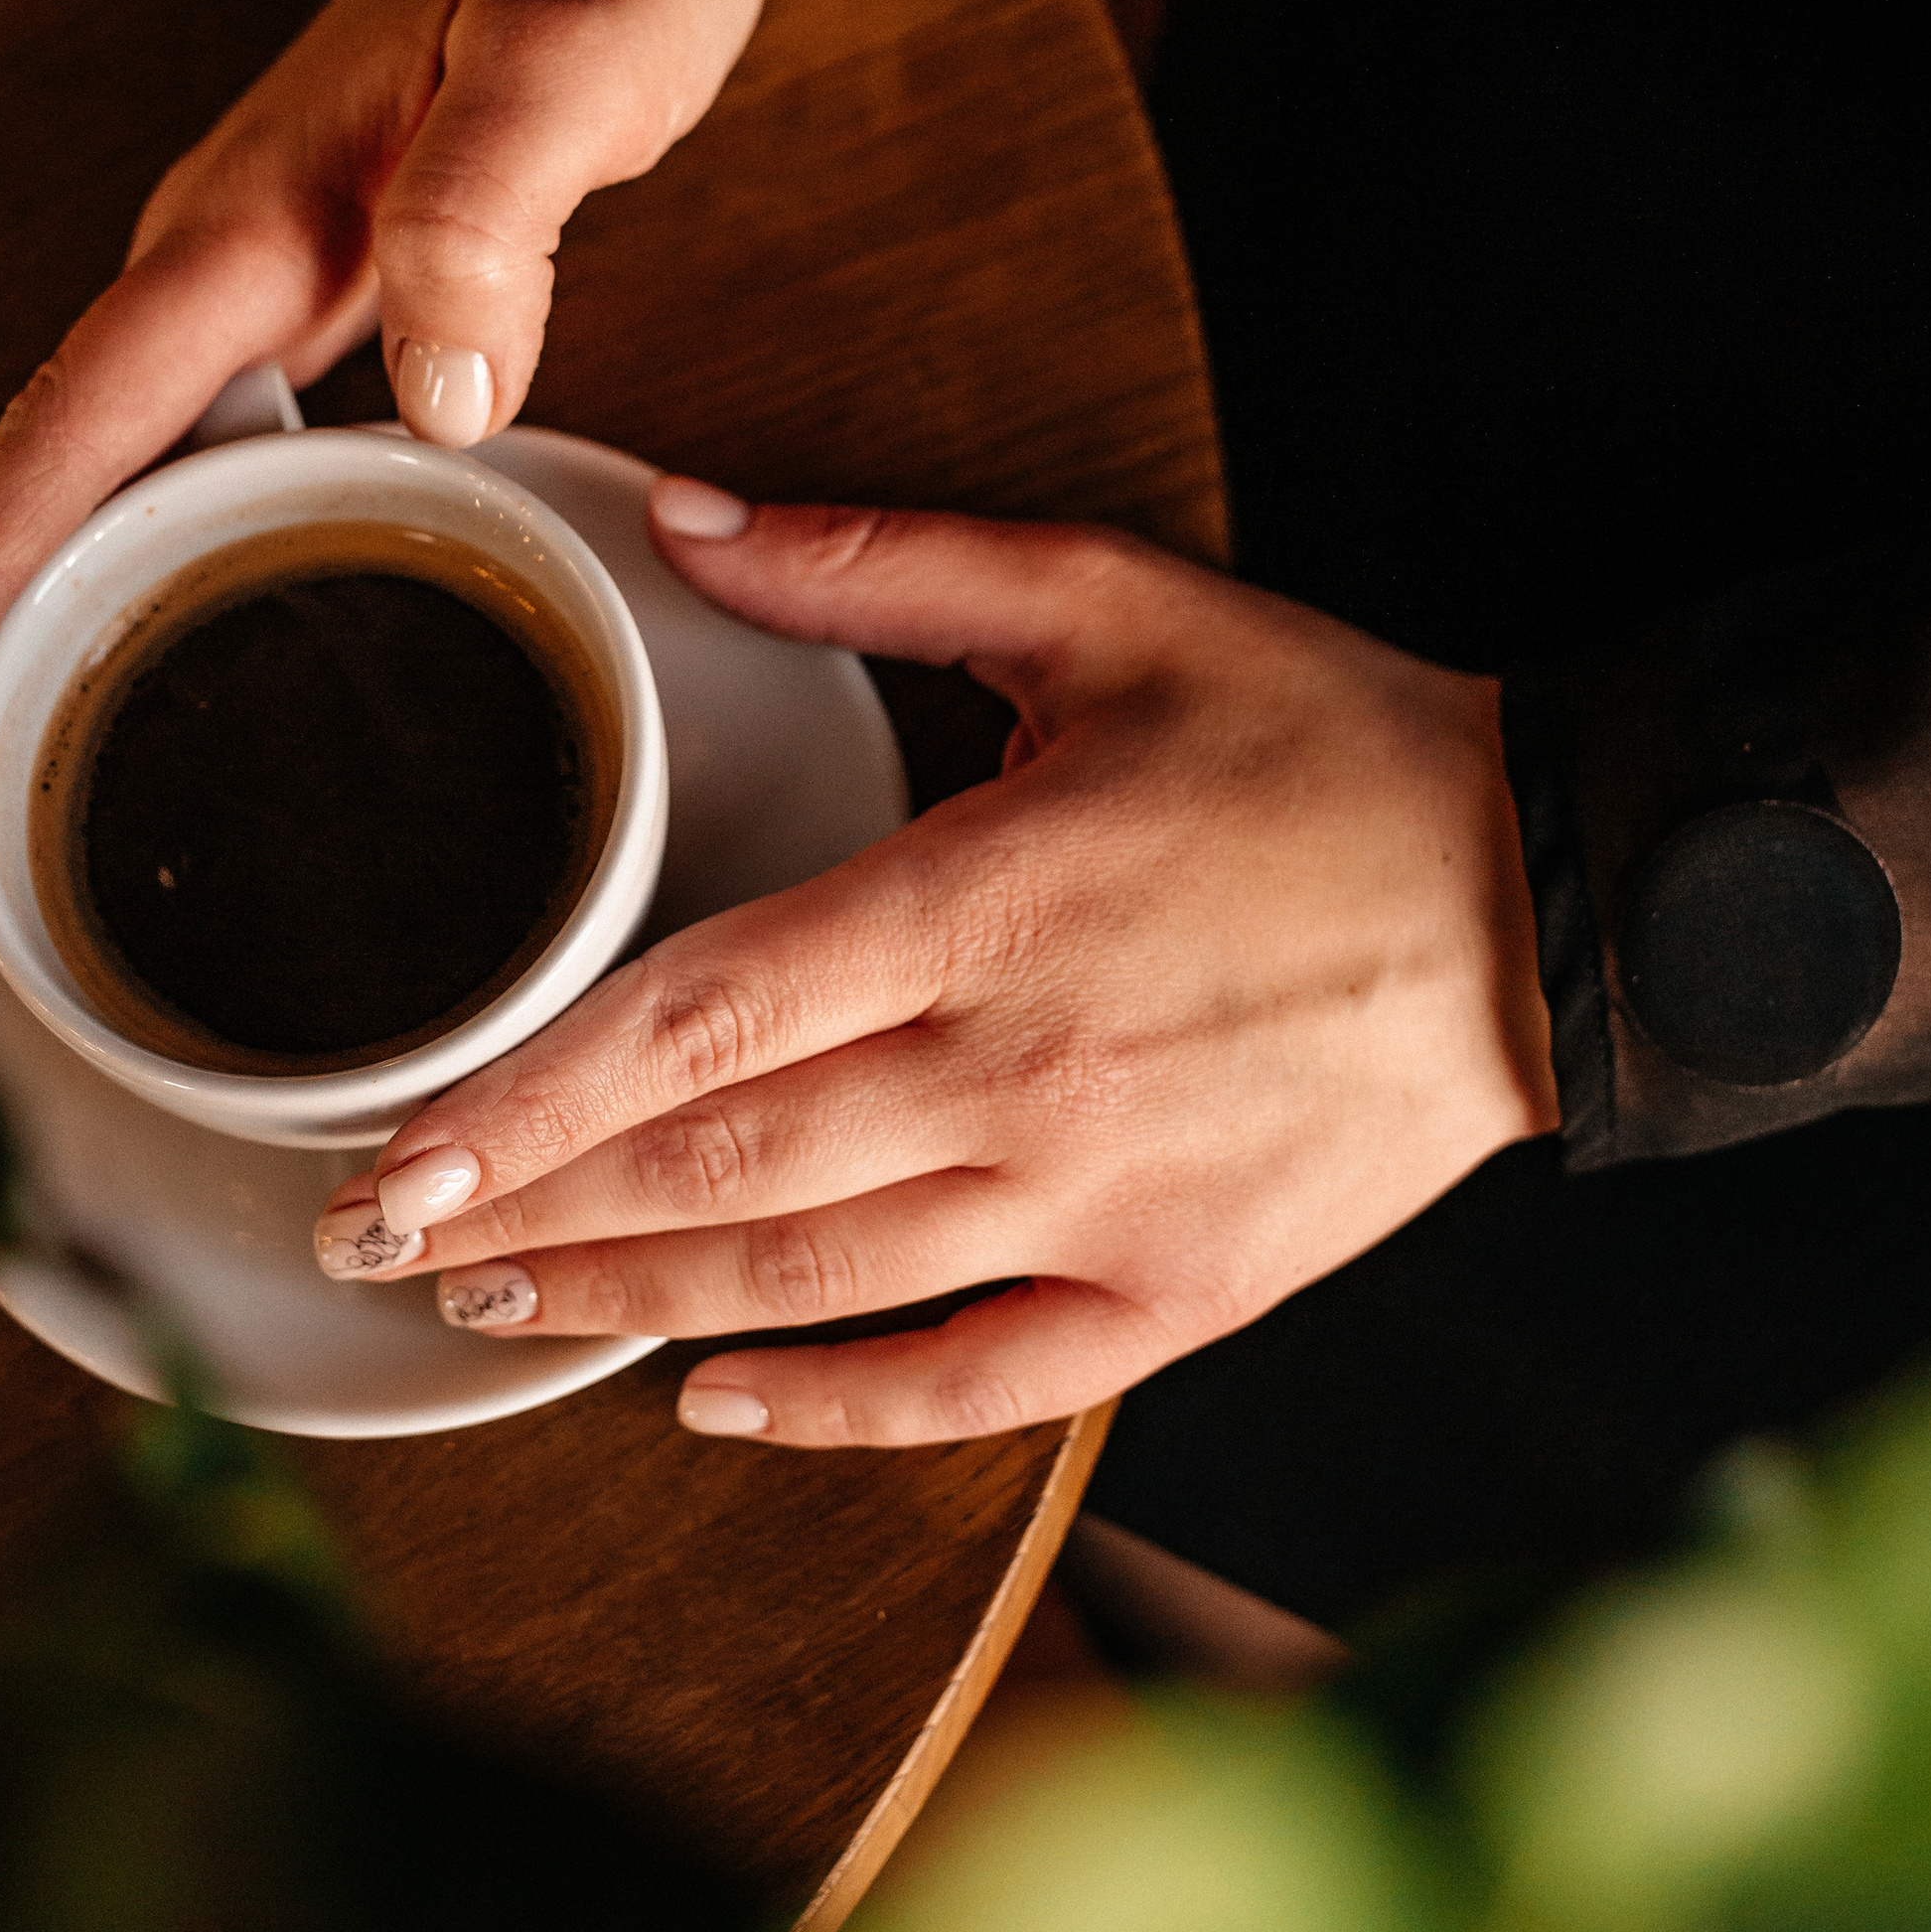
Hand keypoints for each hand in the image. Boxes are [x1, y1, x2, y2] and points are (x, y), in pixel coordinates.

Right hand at [0, 0, 854, 748]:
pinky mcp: (323, 271)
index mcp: (257, 214)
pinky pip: (215, 427)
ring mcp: (268, 262)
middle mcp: (231, 246)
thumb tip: (442, 392)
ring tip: (42, 740)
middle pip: (70, 457)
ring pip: (133, 449)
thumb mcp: (574, 57)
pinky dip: (177, 524)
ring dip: (72, 578)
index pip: (81, 416)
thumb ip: (497, 212)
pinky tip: (206, 610)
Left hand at [312, 489, 1560, 1445]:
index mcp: (984, 900)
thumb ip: (875, 562)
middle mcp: (1020, 1073)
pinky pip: (977, 1383)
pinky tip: (717, 1405)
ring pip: (812, 1284)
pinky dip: (837, 1411)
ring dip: (632, 1301)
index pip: (695, 1018)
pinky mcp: (1180, 1293)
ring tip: (493, 1302)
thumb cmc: (1326, 745)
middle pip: (718, 1168)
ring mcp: (1100, 1203)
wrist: (1553, 901)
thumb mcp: (1108, 603)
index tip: (392, 1147)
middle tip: (377, 1234)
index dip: (523, 1094)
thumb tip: (675, 521)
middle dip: (526, 1212)